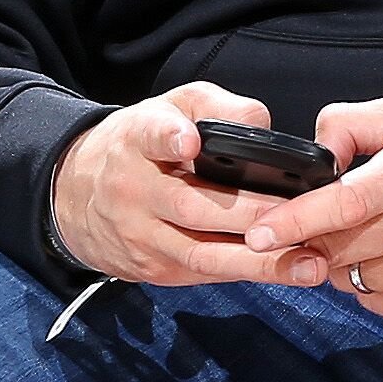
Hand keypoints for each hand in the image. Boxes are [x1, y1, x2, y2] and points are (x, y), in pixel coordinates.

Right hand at [48, 82, 300, 286]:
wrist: (74, 194)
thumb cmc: (140, 146)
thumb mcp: (171, 109)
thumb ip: (216, 107)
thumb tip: (262, 126)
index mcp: (138, 142)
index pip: (150, 136)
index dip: (170, 139)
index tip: (189, 142)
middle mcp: (134, 190)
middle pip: (192, 206)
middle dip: (250, 214)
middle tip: (302, 214)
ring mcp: (141, 236)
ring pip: (201, 253)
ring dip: (259, 262)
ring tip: (308, 263)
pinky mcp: (152, 268)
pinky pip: (204, 273)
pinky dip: (247, 273)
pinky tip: (287, 271)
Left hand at [239, 93, 382, 322]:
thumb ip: (355, 122)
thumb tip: (317, 151)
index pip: (345, 202)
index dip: (295, 219)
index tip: (260, 232)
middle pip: (337, 245)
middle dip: (317, 235)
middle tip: (326, 220)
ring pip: (349, 276)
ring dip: (345, 260)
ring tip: (376, 235)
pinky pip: (373, 301)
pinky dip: (370, 283)